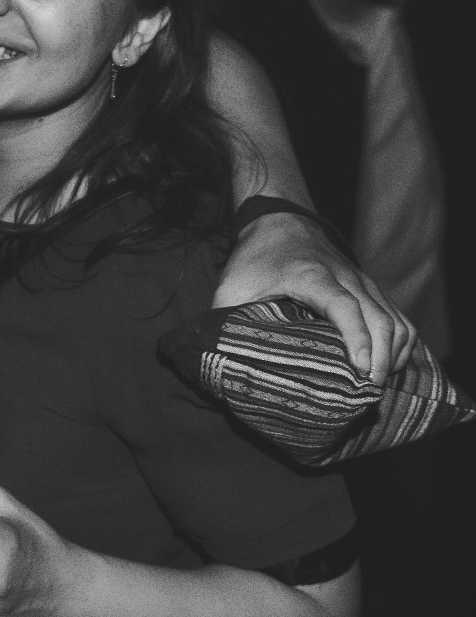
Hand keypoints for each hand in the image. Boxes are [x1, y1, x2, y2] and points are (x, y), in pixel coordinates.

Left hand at [213, 210, 413, 384]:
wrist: (281, 222)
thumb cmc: (254, 258)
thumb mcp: (230, 287)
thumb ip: (223, 320)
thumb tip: (216, 360)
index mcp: (312, 276)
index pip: (344, 306)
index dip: (356, 338)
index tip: (360, 369)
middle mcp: (347, 278)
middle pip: (379, 319)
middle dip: (380, 359)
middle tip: (366, 394)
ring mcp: (364, 284)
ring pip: (396, 320)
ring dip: (394, 355)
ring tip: (376, 386)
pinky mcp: (372, 290)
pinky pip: (399, 318)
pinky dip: (401, 344)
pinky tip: (388, 367)